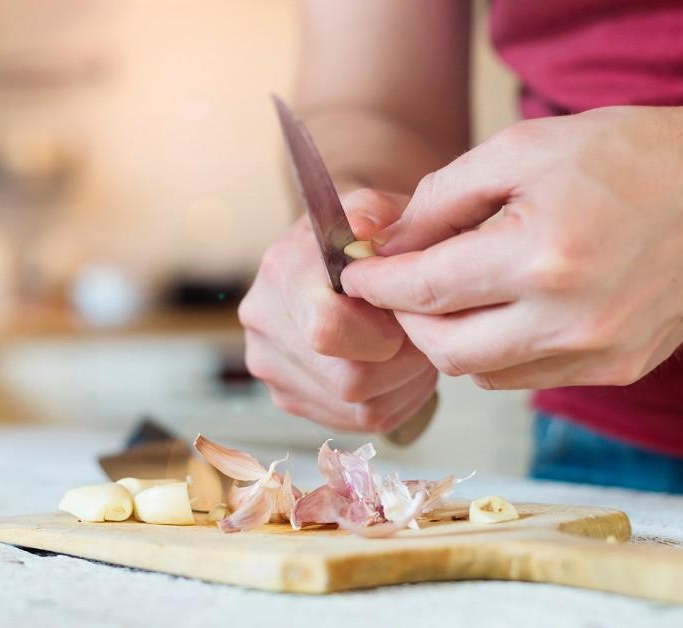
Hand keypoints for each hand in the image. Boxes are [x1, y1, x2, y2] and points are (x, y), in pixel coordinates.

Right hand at [239, 189, 438, 431]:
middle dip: (402, 362)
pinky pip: (357, 422)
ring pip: (358, 408)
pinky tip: (395, 368)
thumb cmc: (361, 235)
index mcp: (282, 272)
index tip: (401, 315)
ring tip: (409, 346)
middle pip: (349, 379)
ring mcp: (272, 368)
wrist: (330, 257)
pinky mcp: (290, 398)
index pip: (327, 331)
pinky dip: (392, 399)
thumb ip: (375, 213)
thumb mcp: (374, 208)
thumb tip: (370, 229)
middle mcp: (264, 324)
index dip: (381, 333)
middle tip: (418, 333)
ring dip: (404, 383)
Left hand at [342, 95, 682, 389]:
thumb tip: (387, 243)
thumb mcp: (524, 150)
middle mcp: (570, 318)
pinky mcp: (621, 368)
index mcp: (541, 255)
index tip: (352, 274)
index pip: (425, 290)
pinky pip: (529, 377)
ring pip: (482, 373)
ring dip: (451, 339)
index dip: (376, 285)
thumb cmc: (630, 155)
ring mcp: (599, 352)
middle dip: (406, 321)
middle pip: (444, 350)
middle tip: (397, 289)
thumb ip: (442, 198)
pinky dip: (498, 352)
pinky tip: (504, 312)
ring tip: (453, 295)